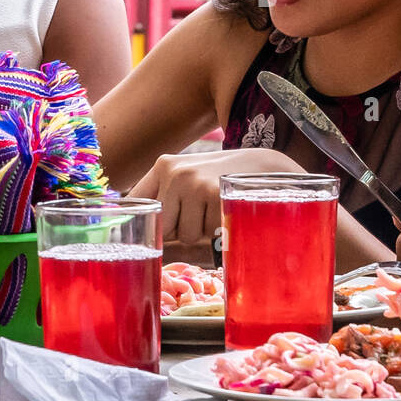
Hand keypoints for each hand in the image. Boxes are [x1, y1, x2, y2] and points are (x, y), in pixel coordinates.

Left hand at [128, 148, 302, 250]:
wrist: (264, 166)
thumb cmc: (222, 178)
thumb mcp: (190, 176)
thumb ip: (167, 197)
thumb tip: (145, 232)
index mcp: (164, 166)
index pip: (136, 200)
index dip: (141, 221)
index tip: (137, 232)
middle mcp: (175, 172)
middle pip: (163, 226)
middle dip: (179, 231)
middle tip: (199, 216)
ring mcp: (194, 183)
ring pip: (185, 235)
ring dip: (201, 231)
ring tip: (215, 209)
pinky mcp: (213, 195)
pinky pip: (206, 233)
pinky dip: (217, 229)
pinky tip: (225, 209)